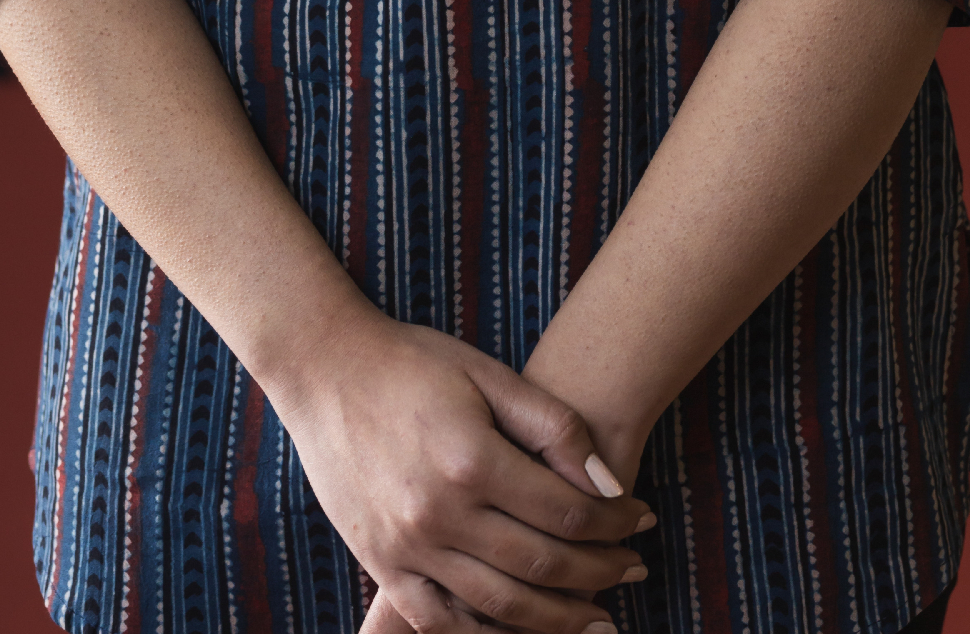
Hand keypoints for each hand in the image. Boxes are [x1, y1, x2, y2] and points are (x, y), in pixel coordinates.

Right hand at [274, 301, 651, 632]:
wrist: (326, 368)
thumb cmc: (415, 361)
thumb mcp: (490, 374)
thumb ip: (553, 427)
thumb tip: (609, 484)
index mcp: (472, 460)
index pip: (567, 513)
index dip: (616, 523)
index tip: (643, 520)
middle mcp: (439, 515)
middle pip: (542, 567)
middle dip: (601, 573)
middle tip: (636, 569)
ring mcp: (406, 548)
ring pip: (498, 608)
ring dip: (558, 619)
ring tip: (599, 618)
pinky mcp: (380, 565)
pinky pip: (440, 623)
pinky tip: (522, 633)